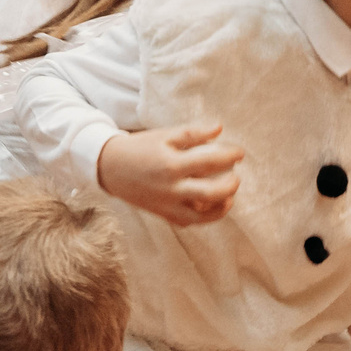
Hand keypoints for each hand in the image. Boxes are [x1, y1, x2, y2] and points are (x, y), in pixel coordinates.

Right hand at [95, 122, 241, 225]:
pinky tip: (213, 205)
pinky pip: (188, 222)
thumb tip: (219, 128)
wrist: (111, 168)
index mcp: (171, 164)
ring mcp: (166, 205)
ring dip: (221, 206)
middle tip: (237, 175)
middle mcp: (170, 188)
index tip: (239, 152)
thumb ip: (192, 133)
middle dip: (230, 185)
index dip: (229, 156)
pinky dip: (204, 217)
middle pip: (209, 193)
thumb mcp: (164, 136)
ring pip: (201, 215)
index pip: (209, 161)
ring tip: (229, 195)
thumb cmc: (140, 148)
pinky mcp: (163, 214)